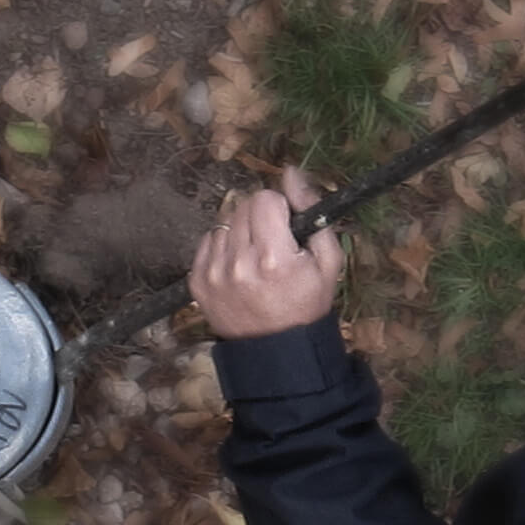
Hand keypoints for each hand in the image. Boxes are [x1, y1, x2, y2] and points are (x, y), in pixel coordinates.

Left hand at [190, 166, 344, 339]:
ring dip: (241, 233)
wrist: (277, 351)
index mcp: (273, 258)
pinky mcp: (197, 282)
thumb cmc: (306, 305)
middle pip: (243, 207)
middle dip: (260, 218)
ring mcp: (213, 273)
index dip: (279, 207)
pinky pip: (208, 242)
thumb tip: (291, 172)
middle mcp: (238, 263)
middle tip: (273, 243)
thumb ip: (312, 211)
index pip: (265, 199)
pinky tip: (239, 268)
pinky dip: (224, 249)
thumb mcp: (328, 262)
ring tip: (255, 260)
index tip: (286, 226)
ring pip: (225, 223)